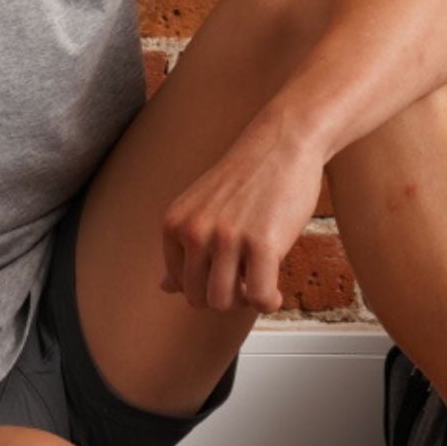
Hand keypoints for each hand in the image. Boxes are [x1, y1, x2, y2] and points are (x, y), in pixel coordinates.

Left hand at [157, 122, 327, 314]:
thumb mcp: (201, 208)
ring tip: (259, 284)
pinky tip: (276, 291)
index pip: (179, 283)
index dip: (207, 284)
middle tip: (247, 282)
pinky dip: (268, 303)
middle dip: (225, 297)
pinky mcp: (262, 243)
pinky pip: (260, 298)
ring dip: (245, 302)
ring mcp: (226, 237)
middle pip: (198, 299)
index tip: (229, 270)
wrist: (282, 143)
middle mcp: (194, 231)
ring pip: (224, 303)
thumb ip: (182, 247)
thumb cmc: (247, 177)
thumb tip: (164, 288)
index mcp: (174, 223)